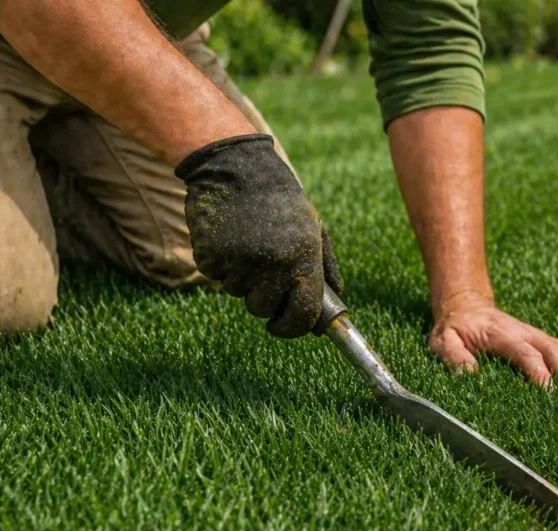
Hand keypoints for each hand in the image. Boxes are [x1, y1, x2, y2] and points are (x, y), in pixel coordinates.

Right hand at [175, 134, 342, 337]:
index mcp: (304, 257)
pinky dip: (221, 263)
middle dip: (263, 299)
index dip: (293, 327)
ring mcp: (240, 261)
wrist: (236, 165)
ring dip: (241, 277)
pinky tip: (228, 236)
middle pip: (265, 309)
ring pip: (238, 293)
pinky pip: (216, 276)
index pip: (303, 313)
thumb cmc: (280, 200)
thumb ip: (325, 266)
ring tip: (247, 242)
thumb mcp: (314, 227)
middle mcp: (273, 263)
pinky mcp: (210, 255)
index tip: (284, 326)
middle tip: (262, 272)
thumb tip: (335, 301)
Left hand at [429, 292, 557, 386]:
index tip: (549, 393)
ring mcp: (536, 336)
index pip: (526, 354)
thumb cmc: (454, 329)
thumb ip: (454, 356)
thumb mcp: (443, 341)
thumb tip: (470, 375)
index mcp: (502, 335)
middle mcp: (525, 333)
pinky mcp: (541, 340)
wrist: (465, 304)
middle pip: (554, 352)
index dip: (540, 373)